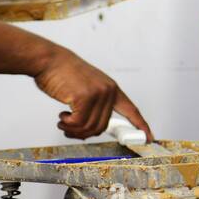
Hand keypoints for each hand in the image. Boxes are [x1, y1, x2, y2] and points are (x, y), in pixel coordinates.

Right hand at [33, 46, 152, 141]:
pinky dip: (67, 124)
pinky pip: (78, 123)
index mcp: (111, 88)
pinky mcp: (84, 97)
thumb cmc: (63, 74)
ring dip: (73, 129)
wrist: (48, 60)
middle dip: (84, 132)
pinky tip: (62, 115)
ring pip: (90, 127)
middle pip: (102, 126)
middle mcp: (108, 91)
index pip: (131, 110)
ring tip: (63, 121)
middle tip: (70, 128)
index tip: (149, 138)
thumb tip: (92, 130)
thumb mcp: (86, 88)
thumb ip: (94, 106)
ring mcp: (98, 94)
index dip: (141, 125)